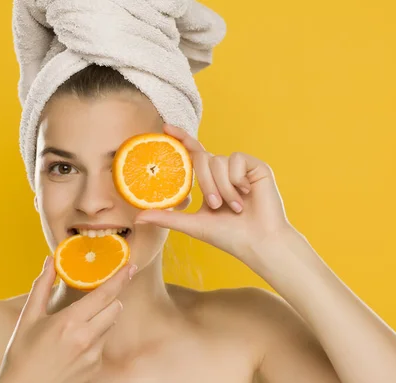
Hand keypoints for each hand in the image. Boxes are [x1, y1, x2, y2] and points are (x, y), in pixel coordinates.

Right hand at [0, 257, 136, 382]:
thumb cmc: (22, 354)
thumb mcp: (29, 317)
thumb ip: (42, 286)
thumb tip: (50, 261)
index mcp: (69, 322)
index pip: (105, 294)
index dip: (120, 278)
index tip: (130, 266)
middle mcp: (86, 338)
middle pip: (115, 308)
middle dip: (110, 299)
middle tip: (96, 296)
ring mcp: (93, 355)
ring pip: (110, 325)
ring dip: (102, 317)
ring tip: (77, 324)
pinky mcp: (95, 367)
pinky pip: (103, 343)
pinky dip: (95, 337)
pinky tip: (74, 344)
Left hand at [135, 123, 292, 261]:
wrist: (258, 242)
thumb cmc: (228, 236)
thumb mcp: (192, 225)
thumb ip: (166, 217)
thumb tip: (137, 218)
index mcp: (209, 180)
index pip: (191, 153)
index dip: (180, 138)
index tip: (164, 127)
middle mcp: (223, 170)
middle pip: (201, 158)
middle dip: (205, 183)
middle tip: (216, 205)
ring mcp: (240, 168)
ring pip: (218, 161)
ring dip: (222, 187)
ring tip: (234, 207)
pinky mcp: (256, 166)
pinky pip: (236, 159)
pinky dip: (236, 180)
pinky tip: (247, 194)